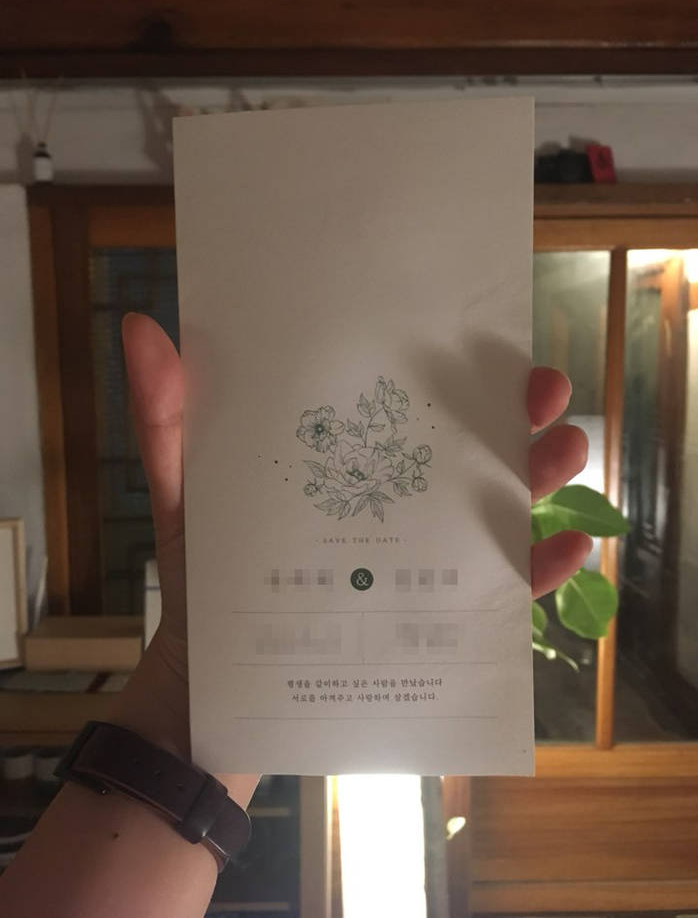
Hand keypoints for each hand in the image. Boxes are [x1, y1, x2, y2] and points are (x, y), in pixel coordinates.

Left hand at [121, 314, 589, 697]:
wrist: (214, 689)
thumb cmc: (206, 582)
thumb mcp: (185, 494)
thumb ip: (168, 419)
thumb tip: (140, 327)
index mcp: (349, 459)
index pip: (407, 399)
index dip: (450, 363)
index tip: (485, 332)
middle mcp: (394, 500)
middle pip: (467, 446)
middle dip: (515, 413)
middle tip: (542, 388)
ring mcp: (418, 558)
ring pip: (496, 509)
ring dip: (541, 476)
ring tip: (565, 449)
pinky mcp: (433, 619)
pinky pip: (496, 594)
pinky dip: (538, 569)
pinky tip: (567, 544)